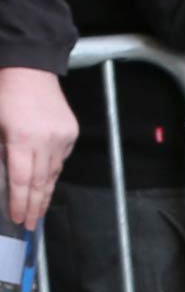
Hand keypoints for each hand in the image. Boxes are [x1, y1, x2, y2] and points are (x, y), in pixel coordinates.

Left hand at [0, 65, 77, 228]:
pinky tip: (46, 182)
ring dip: (45, 193)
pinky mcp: (70, 133)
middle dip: (35, 206)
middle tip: (30, 225)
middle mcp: (46, 141)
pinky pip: (60, 159)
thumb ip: (1, 153)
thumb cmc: (4, 93)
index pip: (22, 180)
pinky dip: (52, 171)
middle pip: (41, 182)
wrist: (29, 66)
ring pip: (53, 173)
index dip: (20, 203)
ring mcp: (62, 138)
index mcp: (22, 138)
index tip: (19, 219)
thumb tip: (6, 179)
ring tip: (39, 210)